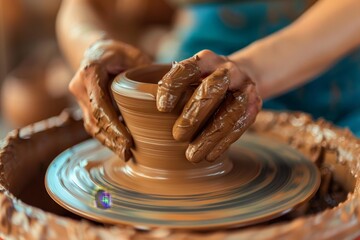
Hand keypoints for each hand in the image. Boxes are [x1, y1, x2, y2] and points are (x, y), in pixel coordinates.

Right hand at [69, 39, 150, 159]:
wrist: (97, 51)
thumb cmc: (119, 53)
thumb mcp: (134, 55)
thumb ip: (145, 73)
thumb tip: (165, 93)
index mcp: (90, 71)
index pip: (99, 102)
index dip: (113, 123)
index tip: (128, 139)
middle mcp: (79, 86)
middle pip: (94, 119)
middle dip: (112, 138)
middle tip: (128, 153)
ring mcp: (79, 98)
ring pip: (91, 126)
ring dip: (108, 142)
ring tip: (125, 154)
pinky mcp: (84, 107)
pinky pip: (93, 125)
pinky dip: (106, 137)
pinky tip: (119, 147)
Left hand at [156, 50, 261, 162]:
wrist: (244, 75)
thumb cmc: (205, 80)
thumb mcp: (192, 76)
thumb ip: (176, 88)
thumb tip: (143, 110)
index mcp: (205, 60)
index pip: (187, 69)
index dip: (173, 86)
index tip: (161, 108)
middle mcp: (226, 70)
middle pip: (211, 89)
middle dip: (193, 114)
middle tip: (177, 136)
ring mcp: (244, 86)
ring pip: (229, 112)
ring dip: (209, 136)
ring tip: (192, 156)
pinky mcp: (255, 104)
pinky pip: (240, 125)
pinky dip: (224, 142)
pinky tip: (210, 155)